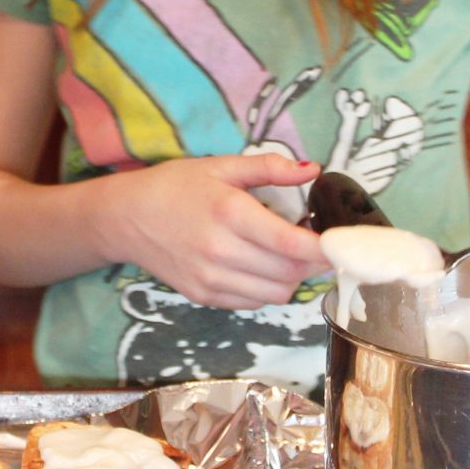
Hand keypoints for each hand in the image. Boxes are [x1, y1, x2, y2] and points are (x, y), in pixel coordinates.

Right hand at [100, 153, 328, 309]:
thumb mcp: (221, 166)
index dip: (325, 249)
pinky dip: (267, 288)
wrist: (125, 218)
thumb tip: (313, 169)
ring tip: (286, 253)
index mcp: (229, 213)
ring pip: (276, 293)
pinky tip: (260, 266)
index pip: (291, 244)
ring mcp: (211, 279)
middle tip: (314, 241)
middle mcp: (221, 252)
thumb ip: (270, 168)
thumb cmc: (174, 186)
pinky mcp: (205, 296)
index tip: (344, 243)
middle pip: (290, 273)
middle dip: (312, 261)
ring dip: (291, 277)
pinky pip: (253, 302)